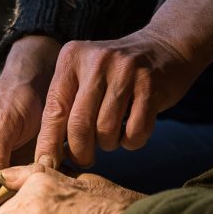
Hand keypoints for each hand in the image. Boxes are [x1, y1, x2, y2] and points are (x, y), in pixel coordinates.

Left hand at [34, 0, 212, 169]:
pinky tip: (131, 130)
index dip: (49, 144)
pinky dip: (132, 141)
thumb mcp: (85, 76)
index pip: (54, 110)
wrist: (165, 47)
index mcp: (72, 58)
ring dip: (109, 144)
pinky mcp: (151, 84)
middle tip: (85, 160)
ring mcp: (126, 71)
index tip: (48, 166)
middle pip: (79, 125)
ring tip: (112, 135)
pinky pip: (135, 131)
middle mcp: (97, 61)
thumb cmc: (115, 74)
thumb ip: (66, 106)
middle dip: (81, 152)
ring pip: (107, 131)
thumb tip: (49, 154)